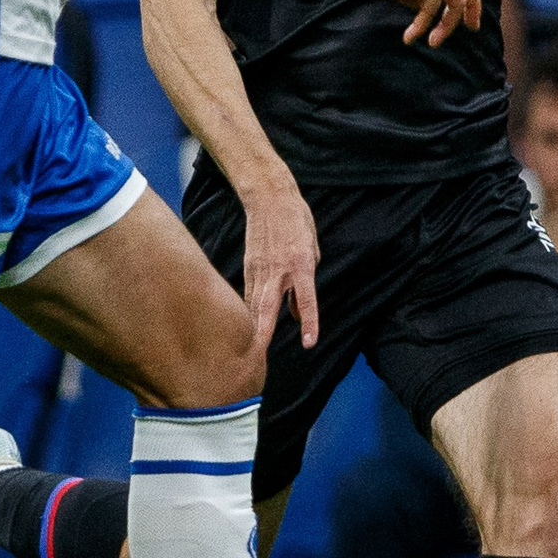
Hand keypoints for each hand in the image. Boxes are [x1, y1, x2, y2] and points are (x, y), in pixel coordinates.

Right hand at [239, 175, 320, 358]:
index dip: (309, 322)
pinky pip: (248, 294)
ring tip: (249, 352)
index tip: (308, 343)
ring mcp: (260, 269)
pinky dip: (247, 312)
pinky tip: (244, 327)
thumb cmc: (297, 221)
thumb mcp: (312, 250)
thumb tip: (296, 312)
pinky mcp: (248, 266)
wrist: (270, 197)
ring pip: (254, 305)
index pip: (306, 299)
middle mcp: (279, 270)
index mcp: (301, 264)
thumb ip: (305, 284)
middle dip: (262, 336)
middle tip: (257, 361)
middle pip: (268, 309)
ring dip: (252, 329)